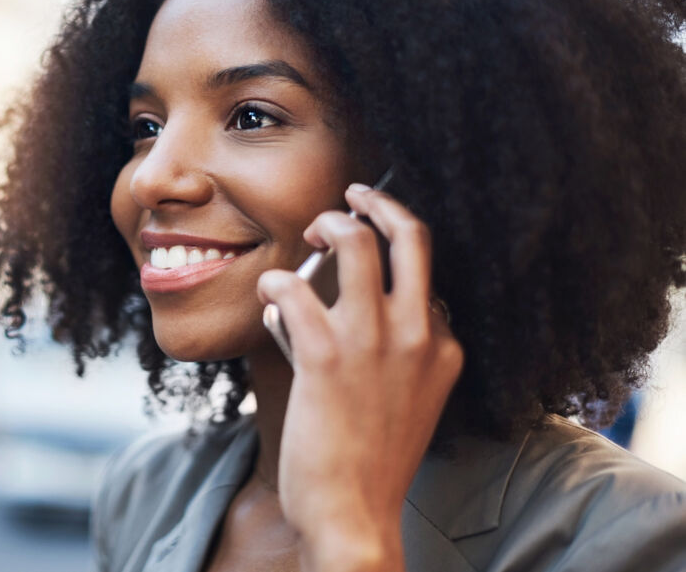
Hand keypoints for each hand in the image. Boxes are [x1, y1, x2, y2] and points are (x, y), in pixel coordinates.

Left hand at [257, 183, 462, 571]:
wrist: (354, 515)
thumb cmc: (370, 462)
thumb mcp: (407, 401)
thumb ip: (391, 353)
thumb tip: (331, 304)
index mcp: (442, 347)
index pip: (425, 273)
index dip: (392, 248)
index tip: (368, 240)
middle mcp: (417, 335)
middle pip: (411, 235)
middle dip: (379, 201)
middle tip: (352, 195)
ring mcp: (374, 342)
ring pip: (354, 241)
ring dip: (325, 223)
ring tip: (306, 233)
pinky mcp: (327, 354)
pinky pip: (292, 289)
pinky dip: (274, 285)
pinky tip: (268, 300)